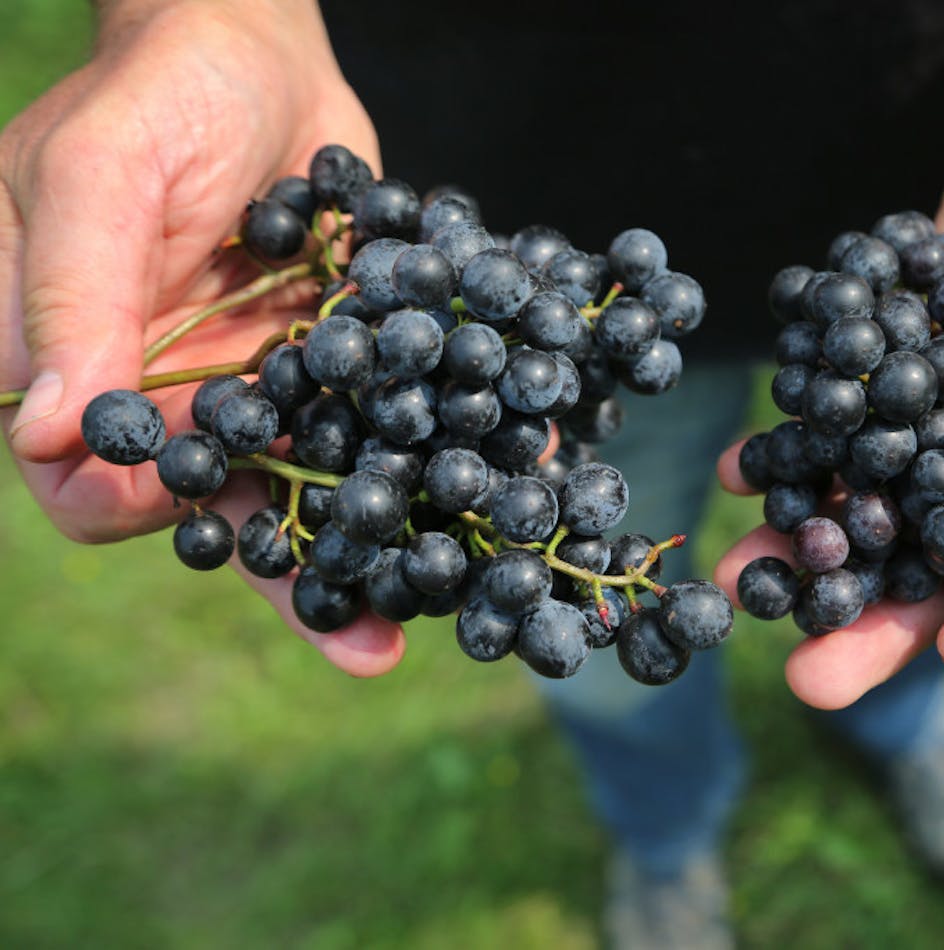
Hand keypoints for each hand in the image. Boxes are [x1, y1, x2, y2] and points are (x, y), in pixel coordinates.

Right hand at [0, 1, 401, 674]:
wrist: (255, 56)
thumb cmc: (157, 97)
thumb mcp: (99, 178)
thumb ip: (74, 298)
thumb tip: (48, 436)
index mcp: (79, 375)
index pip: (90, 486)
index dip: (142, 514)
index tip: (214, 525)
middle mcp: (174, 405)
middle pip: (222, 515)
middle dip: (297, 580)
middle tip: (373, 643)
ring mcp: (261, 394)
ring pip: (316, 492)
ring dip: (383, 547)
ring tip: (452, 596)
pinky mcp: (338, 373)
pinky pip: (384, 431)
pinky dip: (444, 458)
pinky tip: (514, 484)